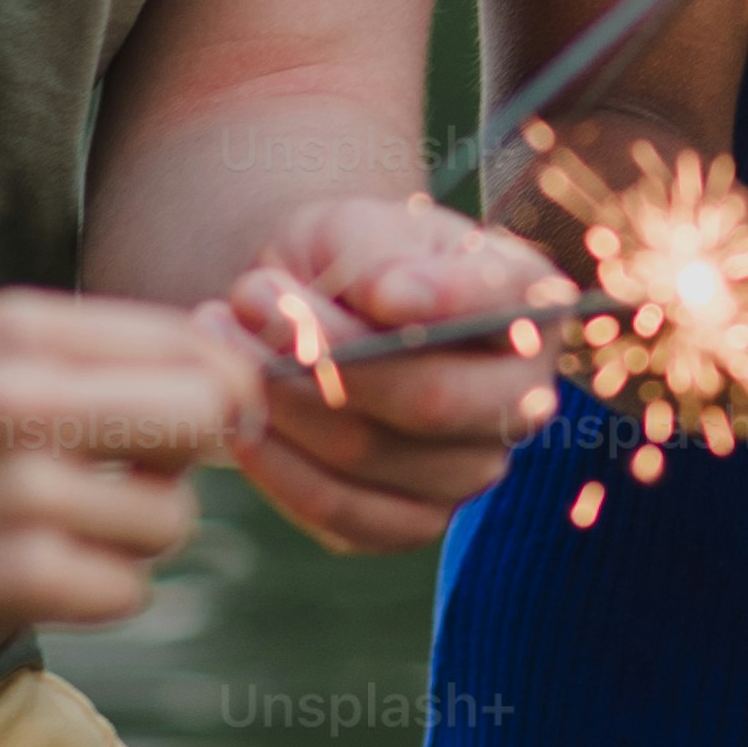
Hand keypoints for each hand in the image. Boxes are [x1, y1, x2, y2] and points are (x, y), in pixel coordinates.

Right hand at [0, 288, 262, 666]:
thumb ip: (81, 356)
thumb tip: (216, 376)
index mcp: (17, 330)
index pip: (189, 345)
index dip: (214, 386)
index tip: (198, 418)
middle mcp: (27, 400)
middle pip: (205, 418)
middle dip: (190, 454)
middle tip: (141, 474)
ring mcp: (22, 495)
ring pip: (170, 519)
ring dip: (132, 534)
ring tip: (60, 527)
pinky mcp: (15, 582)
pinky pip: (127, 591)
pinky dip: (98, 591)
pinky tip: (39, 573)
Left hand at [205, 195, 573, 554]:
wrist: (313, 311)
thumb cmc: (348, 258)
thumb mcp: (361, 225)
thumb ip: (379, 253)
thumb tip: (395, 299)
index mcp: (528, 305)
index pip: (501, 305)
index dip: (444, 300)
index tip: (374, 288)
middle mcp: (520, 397)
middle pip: (432, 399)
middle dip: (325, 353)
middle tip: (249, 296)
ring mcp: (470, 469)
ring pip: (370, 454)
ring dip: (279, 398)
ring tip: (219, 334)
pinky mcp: (410, 521)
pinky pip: (340, 513)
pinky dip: (274, 466)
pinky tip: (234, 417)